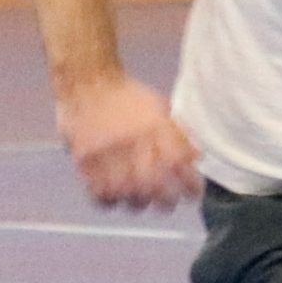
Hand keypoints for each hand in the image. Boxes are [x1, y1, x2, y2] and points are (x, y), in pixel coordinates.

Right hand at [56, 74, 201, 211]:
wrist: (86, 78)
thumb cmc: (127, 95)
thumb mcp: (159, 106)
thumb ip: (178, 133)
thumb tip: (197, 158)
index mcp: (153, 125)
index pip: (178, 163)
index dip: (189, 184)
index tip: (193, 194)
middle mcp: (132, 140)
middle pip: (153, 184)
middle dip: (165, 200)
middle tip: (168, 204)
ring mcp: (106, 152)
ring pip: (126, 193)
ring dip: (138, 203)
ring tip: (142, 202)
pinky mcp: (83, 159)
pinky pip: (98, 191)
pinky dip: (110, 200)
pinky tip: (116, 197)